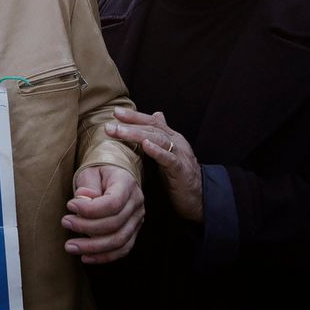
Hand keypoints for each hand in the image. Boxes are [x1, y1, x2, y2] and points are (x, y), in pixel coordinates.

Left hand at [62, 164, 143, 263]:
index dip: (90, 209)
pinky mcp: (133, 232)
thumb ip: (88, 185)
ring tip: (70, 246)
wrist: (114, 176)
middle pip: (115, 224)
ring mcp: (137, 219)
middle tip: (65, 222)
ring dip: (92, 247)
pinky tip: (85, 257)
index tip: (70, 206)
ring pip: (119, 241)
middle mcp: (136, 203)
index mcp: (127, 183)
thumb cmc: (99, 173)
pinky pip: (122, 250)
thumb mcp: (91, 172)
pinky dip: (103, 257)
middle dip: (86, 227)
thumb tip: (83, 199)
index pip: (112, 203)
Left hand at [105, 108, 201, 222]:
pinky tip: (146, 145)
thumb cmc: (180, 175)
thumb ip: (160, 135)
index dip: (134, 116)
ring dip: (137, 134)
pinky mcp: (182, 170)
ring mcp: (180, 155)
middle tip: (110, 124)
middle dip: (130, 124)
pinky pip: (169, 158)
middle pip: (152, 128)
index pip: (152, 122)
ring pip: (159, 139)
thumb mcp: (169, 152)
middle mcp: (177, 142)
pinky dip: (157, 151)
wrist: (199, 197)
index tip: (115, 112)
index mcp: (172, 138)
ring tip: (120, 132)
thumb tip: (157, 114)